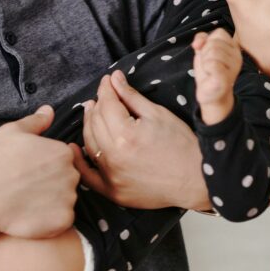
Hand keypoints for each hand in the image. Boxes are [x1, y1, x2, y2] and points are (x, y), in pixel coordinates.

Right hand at [0, 106, 78, 237]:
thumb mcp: (11, 133)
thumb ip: (35, 122)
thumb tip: (49, 111)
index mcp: (63, 152)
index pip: (63, 159)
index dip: (45, 166)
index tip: (29, 171)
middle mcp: (72, 174)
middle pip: (67, 179)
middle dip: (52, 183)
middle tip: (27, 187)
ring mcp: (69, 198)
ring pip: (65, 200)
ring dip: (52, 202)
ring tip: (27, 201)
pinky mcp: (63, 220)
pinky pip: (62, 220)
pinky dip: (50, 220)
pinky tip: (30, 214)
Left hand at [72, 72, 209, 210]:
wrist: (196, 180)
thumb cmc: (183, 146)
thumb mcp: (158, 114)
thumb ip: (131, 97)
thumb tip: (115, 79)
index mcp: (126, 135)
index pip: (107, 104)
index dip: (106, 89)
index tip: (107, 80)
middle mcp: (114, 156)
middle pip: (95, 123)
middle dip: (97, 105)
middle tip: (102, 96)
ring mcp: (111, 176)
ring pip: (89, 144)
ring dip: (88, 126)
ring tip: (92, 114)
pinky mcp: (113, 191)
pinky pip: (87, 176)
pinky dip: (79, 161)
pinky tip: (73, 149)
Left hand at [192, 28, 241, 124]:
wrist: (209, 94)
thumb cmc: (207, 71)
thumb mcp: (203, 50)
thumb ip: (201, 39)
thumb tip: (198, 43)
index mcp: (233, 47)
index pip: (219, 33)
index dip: (207, 41)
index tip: (207, 53)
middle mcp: (237, 56)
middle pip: (213, 43)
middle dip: (204, 53)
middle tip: (208, 65)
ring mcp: (234, 67)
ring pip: (212, 52)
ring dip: (204, 62)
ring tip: (209, 70)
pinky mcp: (227, 78)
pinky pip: (211, 64)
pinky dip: (205, 69)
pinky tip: (210, 75)